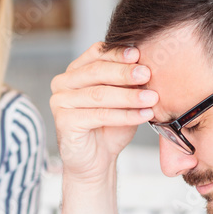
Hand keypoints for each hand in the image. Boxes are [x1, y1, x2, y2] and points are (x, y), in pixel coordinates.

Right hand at [49, 43, 157, 182]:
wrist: (97, 160)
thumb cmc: (109, 127)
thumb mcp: (123, 100)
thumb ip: (129, 83)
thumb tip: (146, 67)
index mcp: (76, 70)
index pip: (97, 53)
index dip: (118, 53)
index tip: (140, 53)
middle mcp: (63, 82)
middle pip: (96, 71)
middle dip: (124, 72)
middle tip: (147, 74)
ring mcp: (60, 101)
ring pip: (99, 94)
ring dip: (128, 96)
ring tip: (152, 98)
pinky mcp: (63, 121)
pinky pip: (99, 115)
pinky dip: (125, 115)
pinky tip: (144, 115)